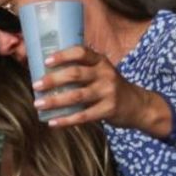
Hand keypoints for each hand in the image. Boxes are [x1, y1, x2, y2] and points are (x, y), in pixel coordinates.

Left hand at [35, 46, 170, 135]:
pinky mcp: (109, 110)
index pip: (81, 53)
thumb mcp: (102, 73)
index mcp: (101, 62)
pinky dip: (66, 120)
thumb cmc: (111, 88)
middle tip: (36, 85)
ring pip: (77, 96)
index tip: (46, 61)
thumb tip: (47, 73)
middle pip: (75, 74)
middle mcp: (105, 74)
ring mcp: (108, 92)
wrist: (138, 105)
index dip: (63, 55)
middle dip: (53, 80)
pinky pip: (84, 116)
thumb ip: (82, 70)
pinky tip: (53, 122)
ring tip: (39, 104)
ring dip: (55, 101)